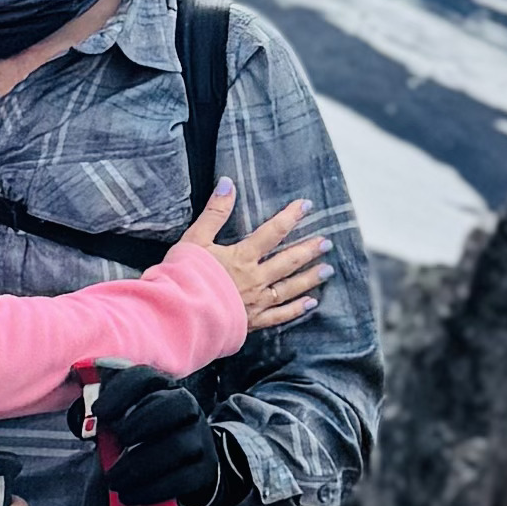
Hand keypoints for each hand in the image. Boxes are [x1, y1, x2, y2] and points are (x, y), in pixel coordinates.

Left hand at [82, 365, 236, 505]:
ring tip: (115, 481)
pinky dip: (153, 490)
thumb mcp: (126, 423)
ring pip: (179, 446)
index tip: (99, 412)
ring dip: (141, 465)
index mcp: (163, 390)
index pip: (147, 378)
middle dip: (142, 422)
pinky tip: (131, 496)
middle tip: (117, 442)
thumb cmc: (144, 441)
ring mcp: (201, 439)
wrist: (182, 469)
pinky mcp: (205, 470)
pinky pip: (184, 479)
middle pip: (176, 405)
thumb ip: (109, 419)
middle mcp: (188, 410)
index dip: (123, 391)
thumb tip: (87, 423)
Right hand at [190, 176, 329, 340]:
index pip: (272, 232)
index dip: (291, 217)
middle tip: (327, 242)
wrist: (179, 314)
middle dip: (309, 250)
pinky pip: (279, 316)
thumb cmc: (183, 276)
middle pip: (288, 261)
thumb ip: (214, 212)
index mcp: (242, 257)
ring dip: (310, 278)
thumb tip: (228, 183)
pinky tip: (310, 304)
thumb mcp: (194, 239)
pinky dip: (295, 309)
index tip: (307, 206)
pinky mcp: (252, 322)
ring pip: (289, 287)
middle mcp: (255, 279)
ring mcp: (256, 302)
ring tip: (327, 269)